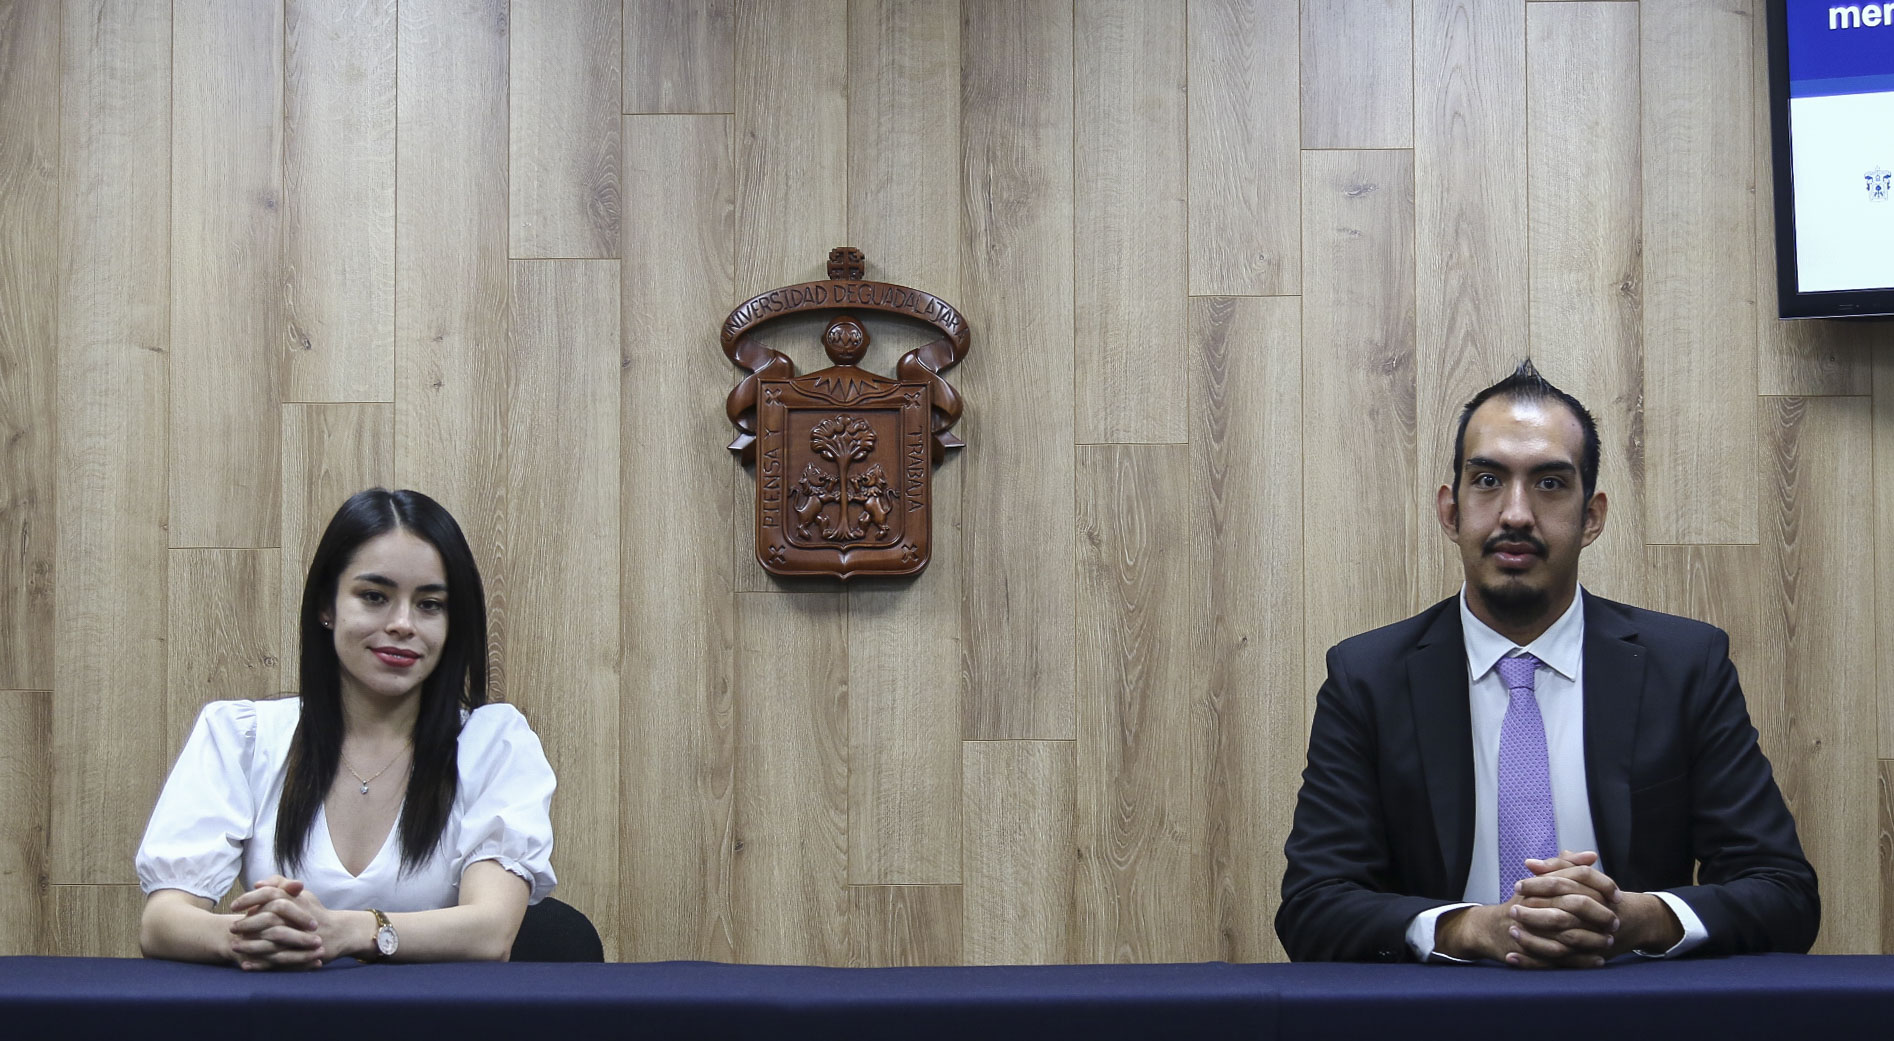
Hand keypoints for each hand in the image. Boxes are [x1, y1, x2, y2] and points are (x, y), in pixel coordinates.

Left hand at [226, 876, 365, 970]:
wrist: (338, 932)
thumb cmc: (314, 911)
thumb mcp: (301, 894)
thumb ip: (280, 884)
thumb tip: (258, 884)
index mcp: (297, 900)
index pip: (270, 894)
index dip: (249, 899)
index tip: (233, 906)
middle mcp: (298, 918)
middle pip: (268, 919)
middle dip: (247, 925)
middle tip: (233, 928)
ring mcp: (300, 938)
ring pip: (272, 942)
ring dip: (250, 946)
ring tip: (235, 947)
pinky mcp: (300, 956)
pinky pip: (277, 961)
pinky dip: (260, 964)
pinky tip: (246, 965)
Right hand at [1435, 851, 1619, 967]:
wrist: (1491, 928)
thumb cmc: (1522, 904)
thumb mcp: (1541, 881)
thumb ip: (1566, 867)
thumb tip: (1591, 856)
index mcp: (1539, 885)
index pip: (1574, 879)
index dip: (1600, 887)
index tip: (1617, 897)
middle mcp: (1533, 905)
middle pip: (1572, 908)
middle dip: (1599, 916)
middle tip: (1616, 923)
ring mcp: (1530, 930)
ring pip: (1567, 936)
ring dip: (1592, 940)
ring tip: (1609, 942)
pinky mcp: (1530, 952)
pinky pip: (1560, 959)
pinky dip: (1581, 961)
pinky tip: (1597, 960)